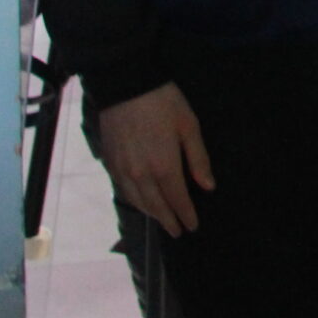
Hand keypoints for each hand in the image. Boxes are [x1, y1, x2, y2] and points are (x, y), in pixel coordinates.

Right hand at [99, 84, 213, 237]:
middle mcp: (141, 175)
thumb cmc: (164, 103)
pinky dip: (134, 201)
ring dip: (151, 213)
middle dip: (168, 220)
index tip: (192, 226)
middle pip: (156, 206)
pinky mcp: (110, 163)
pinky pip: (123, 190)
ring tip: (162, 220)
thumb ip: (198, 159)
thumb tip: (207, 187)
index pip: (177, 199)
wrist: (125, 86)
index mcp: (164, 166)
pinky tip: (140, 201)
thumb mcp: (189, 126)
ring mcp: (122, 170)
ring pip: (138, 201)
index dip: (185, 214)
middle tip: (177, 231)